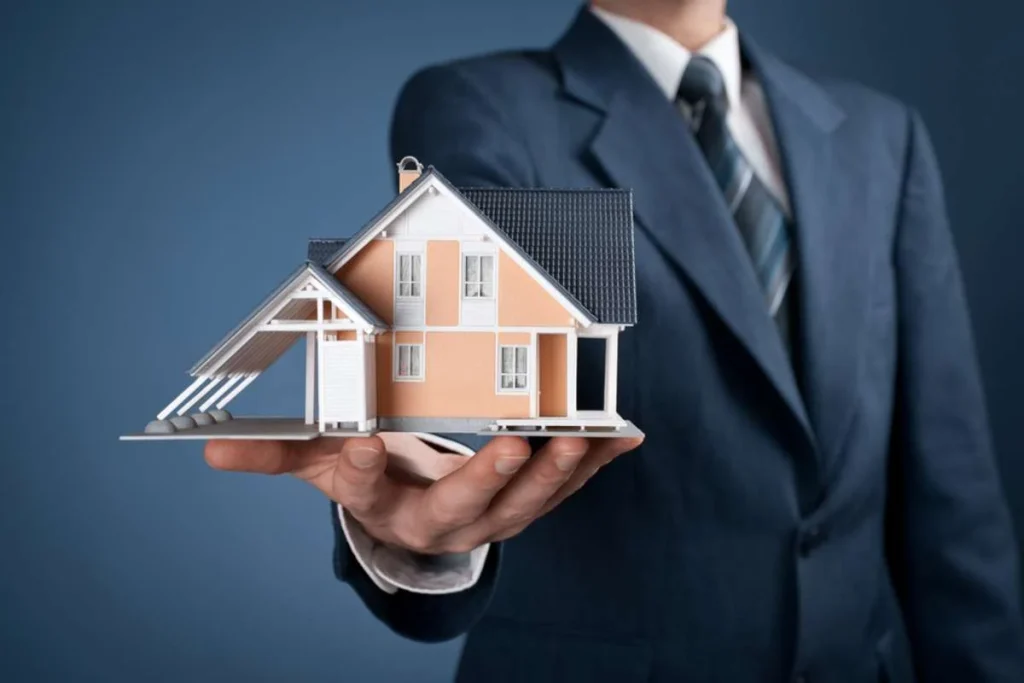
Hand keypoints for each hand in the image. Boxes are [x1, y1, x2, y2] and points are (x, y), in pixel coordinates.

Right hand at [204, 434, 642, 553]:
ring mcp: (494, 518)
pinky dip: (596, 463)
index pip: (368, 494)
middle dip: (493, 479)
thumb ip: (274, 455)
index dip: (365, 472)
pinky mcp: (528, 504)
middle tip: (517, 445)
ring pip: (530, 504)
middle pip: (468, 508)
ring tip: (582, 438)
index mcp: (388, 511)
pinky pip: (566, 488)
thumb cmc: (372, 480)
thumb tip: (207, 449)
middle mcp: (446, 523)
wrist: (417, 516)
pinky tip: (624, 436)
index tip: (365, 444)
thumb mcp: (321, 468)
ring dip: (560, 472)